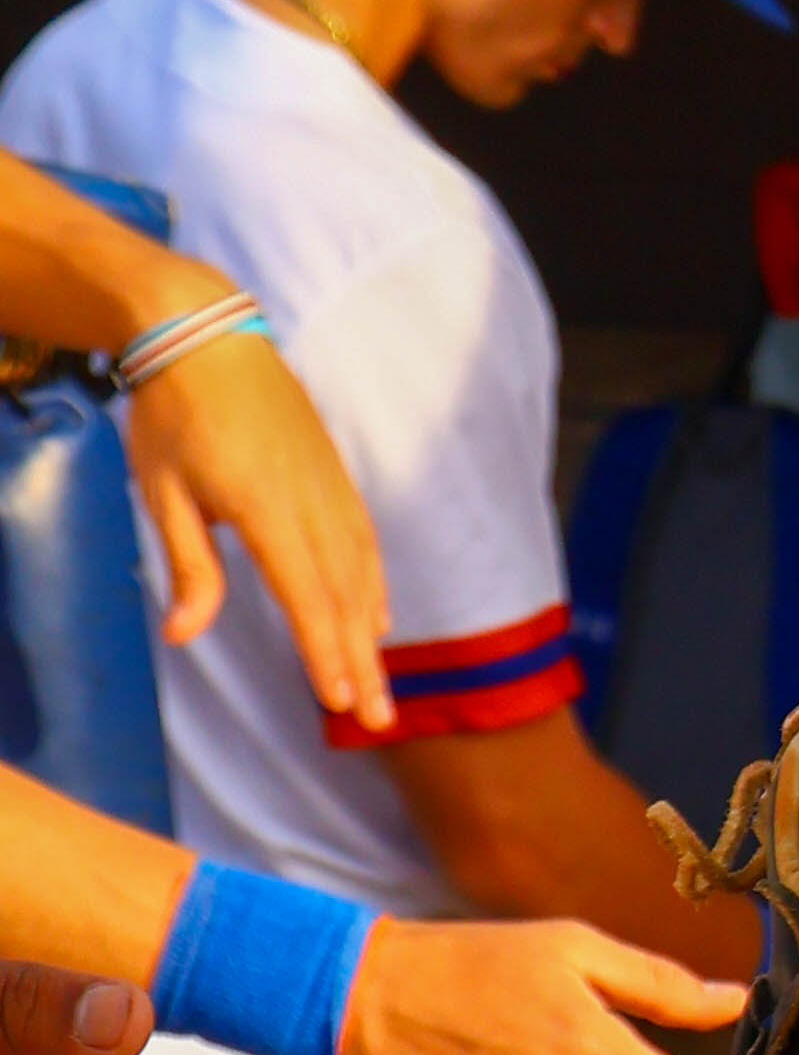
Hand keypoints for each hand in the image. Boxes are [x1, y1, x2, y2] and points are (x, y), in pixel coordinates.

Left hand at [128, 331, 393, 736]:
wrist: (206, 334)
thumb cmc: (173, 415)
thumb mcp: (163, 493)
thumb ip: (188, 567)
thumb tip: (185, 635)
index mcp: (266, 506)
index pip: (304, 594)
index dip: (323, 651)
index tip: (340, 700)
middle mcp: (311, 499)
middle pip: (344, 593)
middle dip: (362, 662)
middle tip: (377, 720)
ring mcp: (329, 483)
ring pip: (362, 569)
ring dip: (371, 631)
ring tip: (380, 682)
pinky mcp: (333, 472)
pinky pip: (364, 539)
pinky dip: (373, 583)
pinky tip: (376, 613)